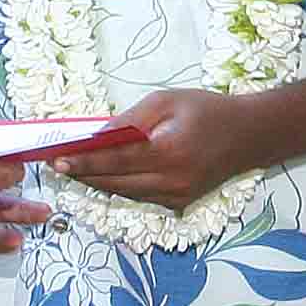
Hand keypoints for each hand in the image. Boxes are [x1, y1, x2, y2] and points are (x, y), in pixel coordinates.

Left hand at [53, 88, 262, 211]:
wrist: (249, 136)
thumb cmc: (207, 110)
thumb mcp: (167, 101)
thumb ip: (130, 120)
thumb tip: (96, 135)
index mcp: (169, 152)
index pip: (116, 161)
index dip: (84, 162)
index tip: (57, 159)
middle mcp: (172, 182)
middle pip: (115, 184)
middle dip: (83, 175)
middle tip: (56, 165)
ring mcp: (177, 197)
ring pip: (125, 194)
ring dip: (97, 183)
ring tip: (72, 169)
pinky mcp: (179, 204)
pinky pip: (141, 197)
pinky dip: (120, 187)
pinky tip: (102, 176)